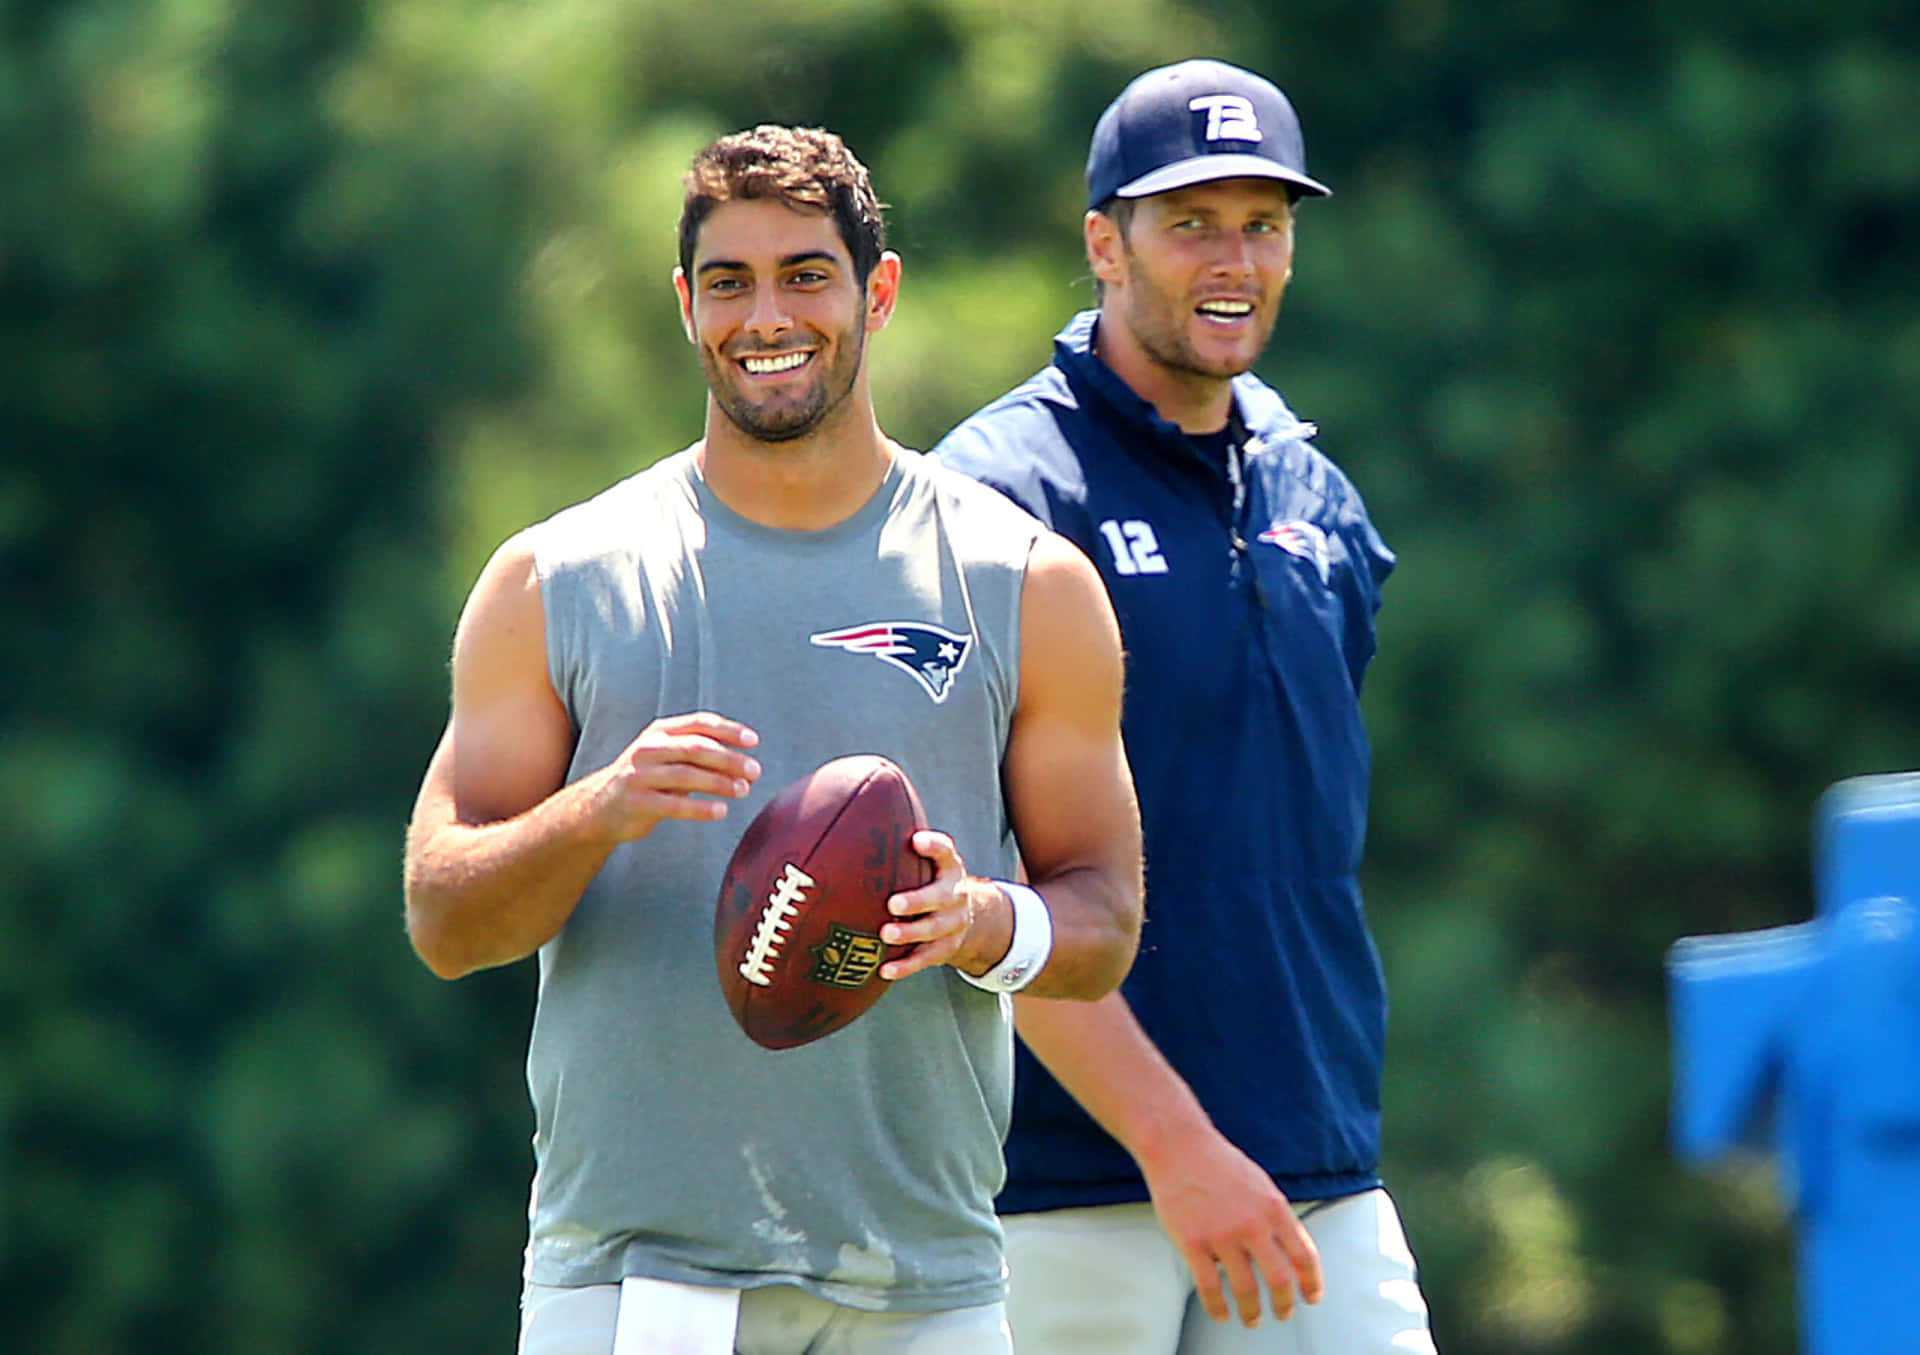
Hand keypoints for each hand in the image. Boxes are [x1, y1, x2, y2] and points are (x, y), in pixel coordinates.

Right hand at [590, 712, 759, 839]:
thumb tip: (744, 762)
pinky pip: (674, 804)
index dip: (728, 730)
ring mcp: (639, 775)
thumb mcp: (667, 758)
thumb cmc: (645, 780)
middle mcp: (648, 749)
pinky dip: (700, 807)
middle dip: (729, 758)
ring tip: (744, 791)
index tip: (753, 741)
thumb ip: (698, 755)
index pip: (699, 723)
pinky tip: (721, 811)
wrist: (599, 807)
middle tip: (755, 770)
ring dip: (720, 783)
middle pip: (696, 748)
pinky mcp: (636, 801)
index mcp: (659, 732)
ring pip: (686, 775)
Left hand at [876, 831, 1005, 980]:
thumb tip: (845, 827)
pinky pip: (927, 959)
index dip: (934, 846)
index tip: (916, 841)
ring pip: (934, 930)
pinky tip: (885, 970)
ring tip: (886, 935)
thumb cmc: (928, 883)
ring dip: (910, 933)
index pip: (946, 852)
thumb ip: (900, 849)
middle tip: (893, 904)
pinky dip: (906, 966)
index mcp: (949, 868)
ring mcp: (953, 923)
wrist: (965, 917)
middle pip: (941, 896)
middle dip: (918, 900)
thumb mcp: (926, 864)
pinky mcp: (946, 948)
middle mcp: (955, 894)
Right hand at [1144, 1128, 1324, 1325]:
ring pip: (1246, 1289)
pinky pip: (1209, 1287)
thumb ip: (1278, 1218)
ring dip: (1252, 1312)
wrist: (1179, 1146)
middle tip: (1283, 1313)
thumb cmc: (1219, 1164)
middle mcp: (1252, 1224)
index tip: (1311, 1296)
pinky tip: (1221, 1313)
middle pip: (1279, 1279)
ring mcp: (1221, 1235)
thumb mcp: (1261, 1185)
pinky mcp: (1192, 1242)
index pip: (1304, 1255)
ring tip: (1251, 1319)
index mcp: (1274, 1208)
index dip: (1311, 1282)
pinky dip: (1217, 1307)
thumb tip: (1293, 1253)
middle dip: (1285, 1304)